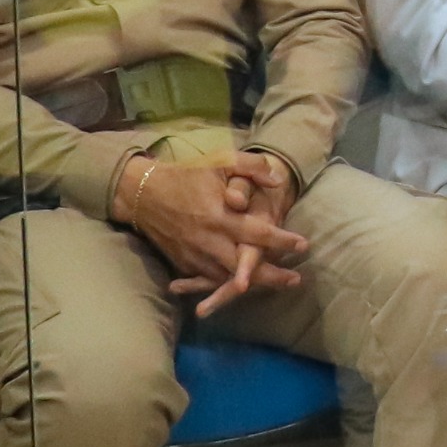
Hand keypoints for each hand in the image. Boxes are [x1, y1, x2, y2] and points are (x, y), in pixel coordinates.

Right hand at [117, 155, 310, 315]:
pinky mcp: (183, 261)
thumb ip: (251, 167)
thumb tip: (278, 181)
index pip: (257, 233)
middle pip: (243, 266)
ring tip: (278, 284)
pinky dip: (226, 283)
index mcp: (219, 216)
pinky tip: (245, 285)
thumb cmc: (186, 175)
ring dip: (252, 283)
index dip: (282, 240)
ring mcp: (193, 254)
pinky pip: (208, 278)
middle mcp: (207, 240)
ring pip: (226, 277)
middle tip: (296, 280)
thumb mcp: (220, 161)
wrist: (142, 193)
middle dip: (271, 275)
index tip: (304, 244)